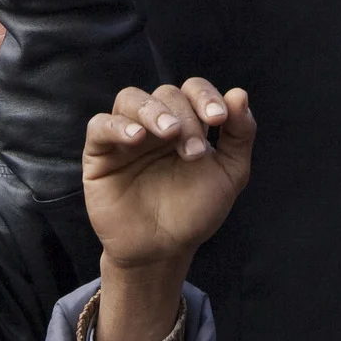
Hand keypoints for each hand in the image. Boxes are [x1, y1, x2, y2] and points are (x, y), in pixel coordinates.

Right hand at [84, 81, 254, 340]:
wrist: (163, 250)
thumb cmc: (194, 211)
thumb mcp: (229, 174)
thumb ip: (239, 135)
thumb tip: (240, 94)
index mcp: (187, 122)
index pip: (193, 89)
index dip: (206, 95)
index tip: (219, 118)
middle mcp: (155, 123)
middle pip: (166, 94)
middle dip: (185, 117)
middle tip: (193, 152)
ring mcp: (126, 136)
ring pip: (131, 99)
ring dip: (153, 110)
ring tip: (169, 133)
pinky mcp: (100, 153)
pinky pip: (100, 125)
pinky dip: (117, 125)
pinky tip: (136, 138)